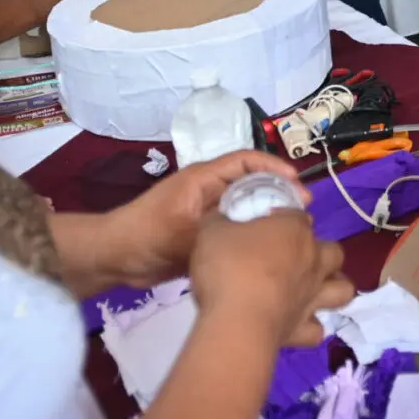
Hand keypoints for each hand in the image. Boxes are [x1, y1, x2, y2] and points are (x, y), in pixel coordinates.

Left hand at [100, 150, 307, 288]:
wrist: (115, 258)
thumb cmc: (147, 235)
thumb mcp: (185, 231)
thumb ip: (221, 228)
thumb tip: (261, 231)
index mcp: (204, 178)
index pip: (247, 160)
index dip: (274, 168)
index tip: (297, 186)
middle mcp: (210, 190)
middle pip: (252, 182)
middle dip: (279, 193)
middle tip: (303, 214)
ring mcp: (209, 212)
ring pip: (248, 206)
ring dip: (268, 214)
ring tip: (293, 232)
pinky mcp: (207, 233)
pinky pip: (238, 227)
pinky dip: (254, 233)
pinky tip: (270, 249)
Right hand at [191, 209, 352, 348]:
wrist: (236, 321)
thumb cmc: (227, 267)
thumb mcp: (212, 232)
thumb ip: (219, 221)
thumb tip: (220, 217)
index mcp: (293, 230)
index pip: (298, 216)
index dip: (283, 218)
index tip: (265, 225)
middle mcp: (312, 261)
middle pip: (334, 251)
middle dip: (321, 252)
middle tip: (295, 257)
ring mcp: (313, 296)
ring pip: (343, 288)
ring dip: (332, 287)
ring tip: (313, 289)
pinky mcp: (303, 329)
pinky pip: (317, 329)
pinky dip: (310, 326)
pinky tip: (296, 323)